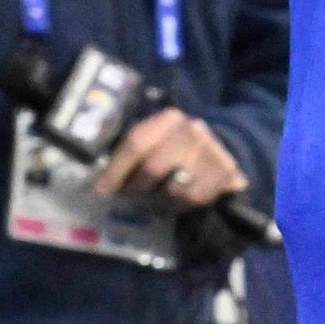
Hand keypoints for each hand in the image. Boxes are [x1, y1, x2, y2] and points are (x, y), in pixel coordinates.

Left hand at [93, 108, 244, 207]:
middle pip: (153, 168)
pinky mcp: (226, 170)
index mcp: (168, 118)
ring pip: (174, 188)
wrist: (222, 149)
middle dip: (137, 187)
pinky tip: (178, 200)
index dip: (116, 169)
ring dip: (160, 199)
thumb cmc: (174, 149)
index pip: (136, 143)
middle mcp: (191, 128)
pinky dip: (181, 205)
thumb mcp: (153, 141)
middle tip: (131, 194)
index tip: (100, 190)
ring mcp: (210, 149)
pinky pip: (194, 198)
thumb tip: (98, 182)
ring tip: (157, 197)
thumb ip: (130, 153)